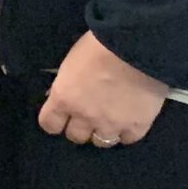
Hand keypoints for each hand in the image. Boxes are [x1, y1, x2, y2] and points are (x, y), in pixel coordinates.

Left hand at [37, 29, 165, 147]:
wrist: (136, 46)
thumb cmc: (99, 46)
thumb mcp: (71, 64)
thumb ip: (66, 85)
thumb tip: (63, 96)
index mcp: (64, 99)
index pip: (50, 124)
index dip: (56, 122)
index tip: (62, 117)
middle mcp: (84, 116)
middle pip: (76, 136)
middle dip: (80, 127)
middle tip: (89, 117)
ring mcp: (111, 124)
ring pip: (102, 142)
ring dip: (104, 132)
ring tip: (111, 120)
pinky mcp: (137, 125)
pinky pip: (128, 139)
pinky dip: (128, 132)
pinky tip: (130, 121)